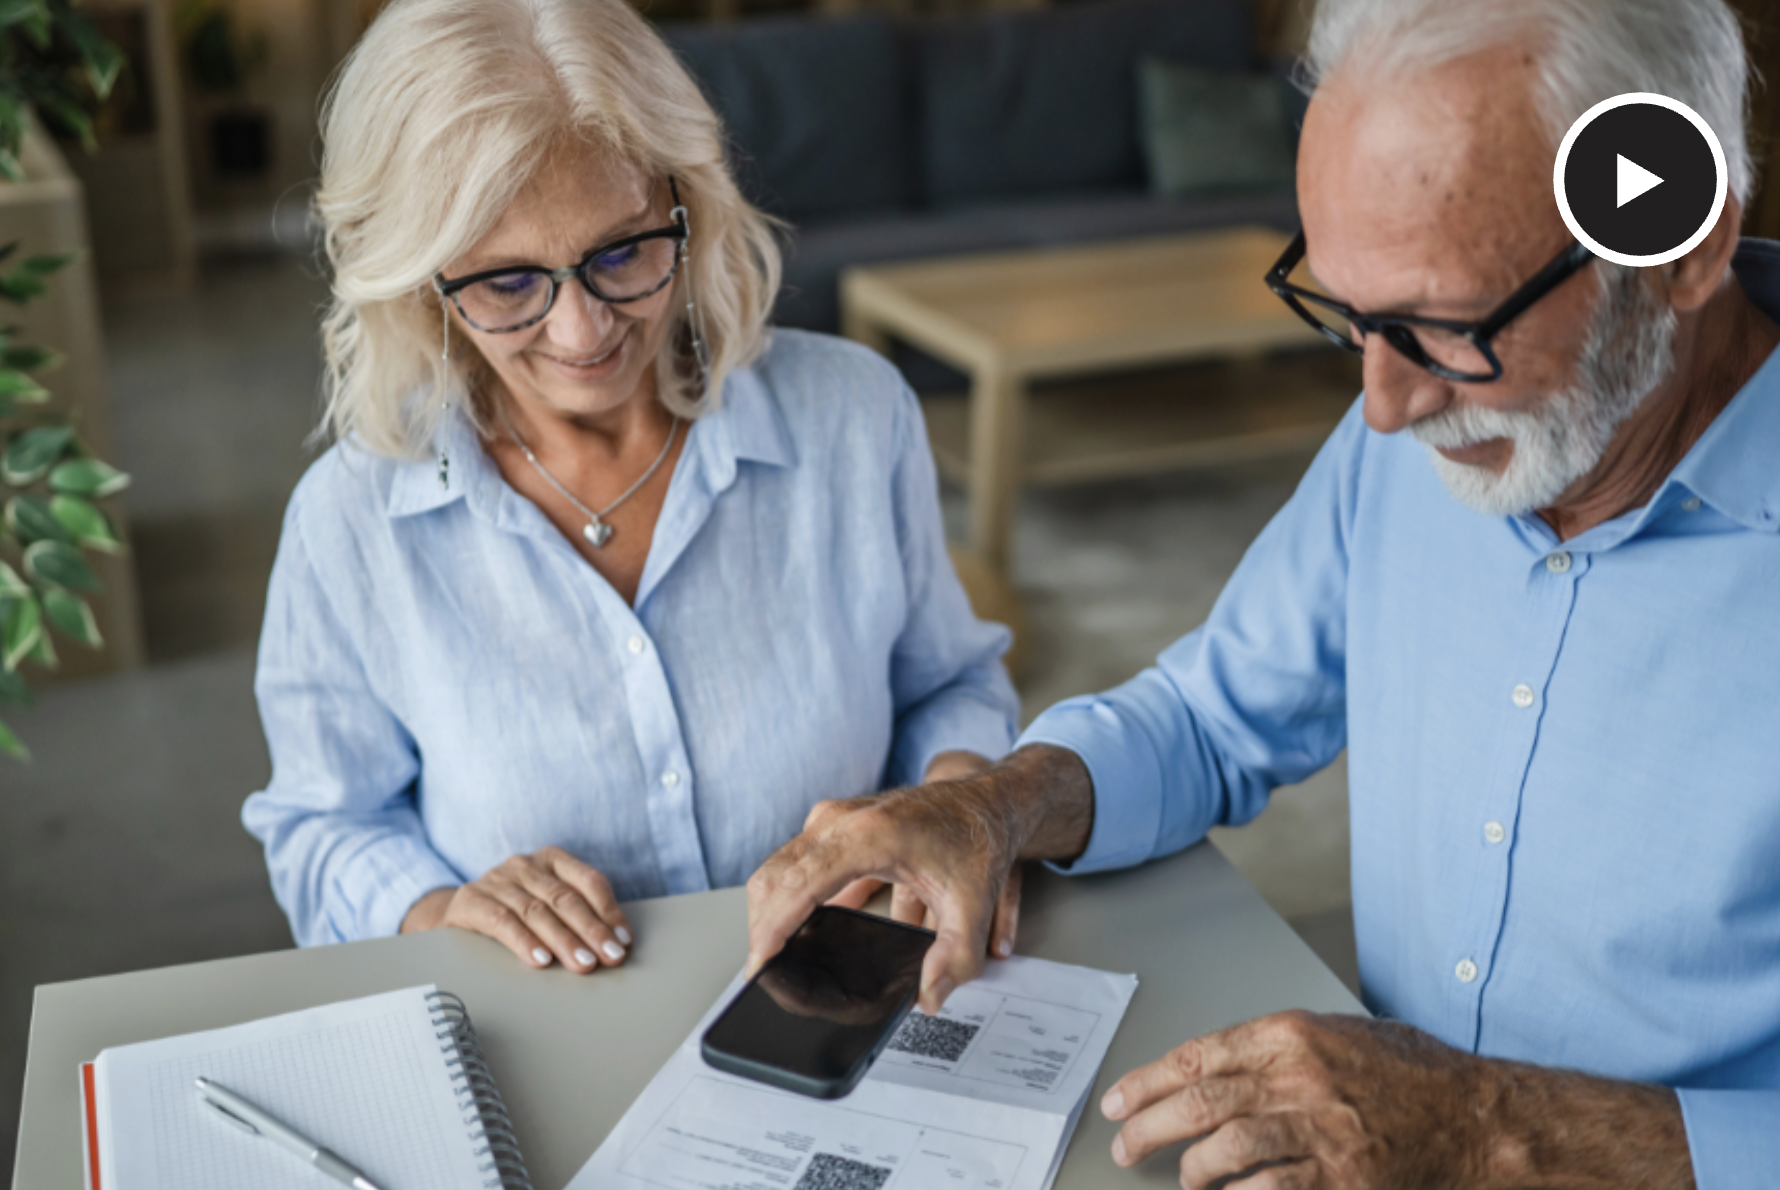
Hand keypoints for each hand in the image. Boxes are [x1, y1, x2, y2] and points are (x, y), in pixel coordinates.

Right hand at [401, 846, 633, 973]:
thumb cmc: (513, 909)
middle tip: (610, 956)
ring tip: (583, 964)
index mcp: (551, 859)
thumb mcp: (546, 902)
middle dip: (592, 930)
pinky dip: (525, 942)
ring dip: (564, 941)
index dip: (609, 910)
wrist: (456, 913)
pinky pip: (503, 921)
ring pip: (537, 912)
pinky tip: (541, 960)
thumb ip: (576, 914)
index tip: (623, 939)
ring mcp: (498, 880)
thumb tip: (614, 943)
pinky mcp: (472, 900)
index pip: (588, 880)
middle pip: (565, 898)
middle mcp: (526, 865)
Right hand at [748, 745, 1093, 1013]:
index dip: (773, 930)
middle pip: (775, 877)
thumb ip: (955, 956)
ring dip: (768, 913)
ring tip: (770, 959)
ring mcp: (832, 817)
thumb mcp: (975, 903)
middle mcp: (840, 819)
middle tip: (762, 976)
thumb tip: (928, 997)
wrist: (986, 798)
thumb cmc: (978, 838)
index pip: (800, 885)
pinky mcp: (832, 823)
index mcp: (869, 834)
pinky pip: (790, 862)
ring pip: (776, 868)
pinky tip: (790, 930)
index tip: (758, 966)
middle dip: (761, 929)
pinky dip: (781, 896)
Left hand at [1101, 1011, 1693, 1189]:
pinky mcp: (1340, 1177)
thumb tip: (1216, 1068)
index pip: (1197, 1055)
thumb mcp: (1342, 1035)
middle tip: (1124, 1145)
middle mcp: (1300, 1078)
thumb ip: (1279, 1047)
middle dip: (1149, 1125)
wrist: (1479, 1118)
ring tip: (1179, 1177)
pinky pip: (1269, 1189)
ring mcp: (1320, 1130)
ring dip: (1191, 1168)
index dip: (1147, 1080)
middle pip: (1200, 1102)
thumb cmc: (1414, 1074)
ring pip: (1225, 1149)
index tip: (1119, 1100)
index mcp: (1293, 1034)